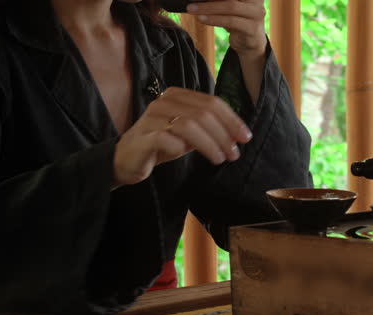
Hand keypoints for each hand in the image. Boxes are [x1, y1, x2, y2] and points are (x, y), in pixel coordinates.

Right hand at [112, 87, 251, 186]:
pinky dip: (182, 147)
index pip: (211, 103)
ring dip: (210, 143)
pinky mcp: (143, 137)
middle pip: (203, 113)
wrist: (128, 160)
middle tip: (234, 153)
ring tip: (220, 158)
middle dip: (224, 134)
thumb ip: (209, 128)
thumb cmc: (161, 144)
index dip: (232, 120)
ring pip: (189, 125)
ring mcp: (151, 118)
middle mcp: (164, 102)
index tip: (245, 137)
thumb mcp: (189, 133)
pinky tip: (190, 156)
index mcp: (177, 96)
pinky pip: (167, 139)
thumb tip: (238, 133)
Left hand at [187, 1, 266, 57]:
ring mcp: (256, 14)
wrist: (252, 43)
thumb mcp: (228, 7)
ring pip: (230, 7)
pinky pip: (230, 21)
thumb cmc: (237, 21)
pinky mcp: (253, 28)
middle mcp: (256, 1)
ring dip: (208, 8)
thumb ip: (219, 1)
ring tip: (192, 10)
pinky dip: (214, 19)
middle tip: (191, 3)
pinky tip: (202, 19)